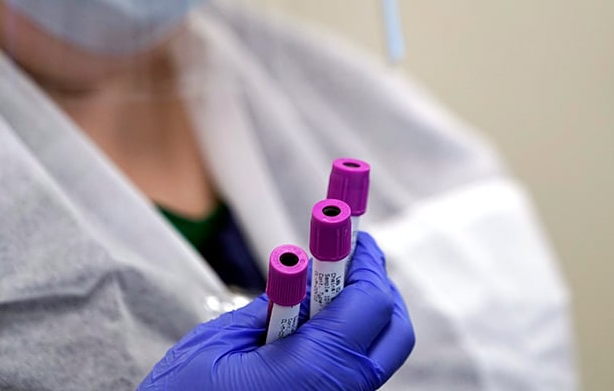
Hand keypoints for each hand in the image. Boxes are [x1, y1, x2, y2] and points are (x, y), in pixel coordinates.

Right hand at [139, 232, 414, 389]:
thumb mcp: (219, 344)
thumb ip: (272, 307)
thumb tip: (305, 280)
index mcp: (314, 372)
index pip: (371, 303)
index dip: (365, 262)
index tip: (353, 236)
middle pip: (393, 332)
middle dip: (378, 289)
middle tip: (349, 263)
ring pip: (376, 357)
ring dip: (362, 319)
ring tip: (324, 297)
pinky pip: (351, 379)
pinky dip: (344, 348)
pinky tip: (310, 335)